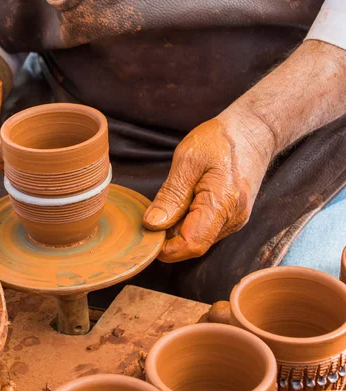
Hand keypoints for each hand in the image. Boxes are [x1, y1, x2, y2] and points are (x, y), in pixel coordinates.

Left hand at [142, 112, 272, 262]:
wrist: (254, 131)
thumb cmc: (221, 140)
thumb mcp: (187, 160)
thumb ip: (171, 194)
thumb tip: (152, 224)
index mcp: (222, 204)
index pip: (192, 244)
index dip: (165, 247)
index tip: (146, 235)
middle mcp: (233, 219)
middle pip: (193, 244)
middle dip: (168, 237)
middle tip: (151, 214)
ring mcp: (235, 221)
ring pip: (198, 239)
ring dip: (177, 229)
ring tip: (170, 202)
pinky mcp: (232, 218)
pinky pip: (205, 230)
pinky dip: (188, 222)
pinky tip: (183, 202)